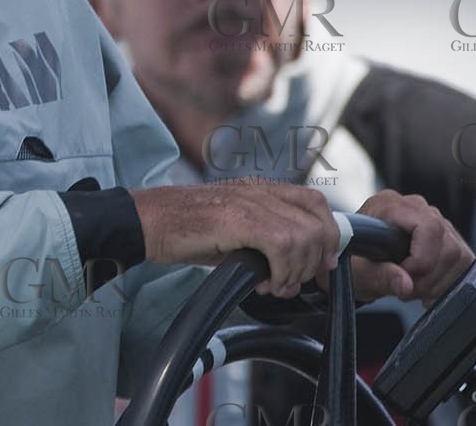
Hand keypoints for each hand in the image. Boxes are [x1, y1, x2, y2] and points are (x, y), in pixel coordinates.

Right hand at [131, 179, 340, 297]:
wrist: (147, 221)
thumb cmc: (186, 231)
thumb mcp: (233, 231)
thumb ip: (264, 240)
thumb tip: (293, 269)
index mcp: (261, 190)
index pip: (315, 202)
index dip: (328, 235)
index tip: (322, 264)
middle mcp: (259, 191)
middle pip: (316, 221)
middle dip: (316, 260)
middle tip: (295, 282)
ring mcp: (249, 202)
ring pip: (302, 237)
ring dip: (295, 271)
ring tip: (276, 286)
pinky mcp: (237, 218)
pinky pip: (280, 245)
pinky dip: (281, 272)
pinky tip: (265, 283)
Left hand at [341, 190, 474, 305]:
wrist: (353, 264)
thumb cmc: (351, 262)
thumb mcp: (357, 273)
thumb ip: (379, 276)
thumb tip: (405, 283)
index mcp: (390, 205)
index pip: (428, 227)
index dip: (422, 260)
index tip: (405, 278)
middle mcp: (415, 207)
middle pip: (447, 244)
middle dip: (429, 276)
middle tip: (407, 290)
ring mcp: (433, 219)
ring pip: (458, 254)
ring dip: (438, 281)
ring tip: (414, 289)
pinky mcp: (444, 236)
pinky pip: (462, 260)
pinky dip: (447, 281)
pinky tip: (427, 288)